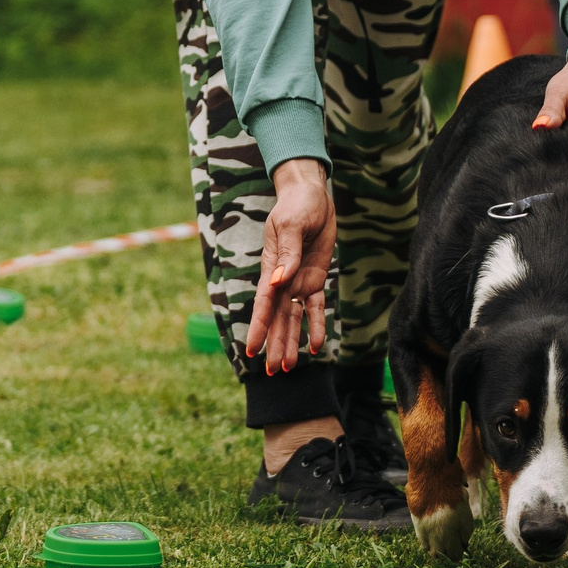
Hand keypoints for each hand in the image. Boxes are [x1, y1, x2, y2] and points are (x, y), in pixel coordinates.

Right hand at [247, 157, 333, 375]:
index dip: (259, 328)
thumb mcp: (291, 226)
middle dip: (275, 344)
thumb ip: (287, 256)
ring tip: (288, 367)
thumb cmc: (296, 206)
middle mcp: (281, 280)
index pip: (263, 304)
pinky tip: (315, 346)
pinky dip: (315, 325)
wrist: (311, 195)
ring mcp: (297, 281)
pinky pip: (315, 307)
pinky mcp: (314, 279)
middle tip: (273, 371)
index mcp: (271, 268)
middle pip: (277, 318)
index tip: (252, 350)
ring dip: (291, 341)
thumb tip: (277, 283)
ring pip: (293, 318)